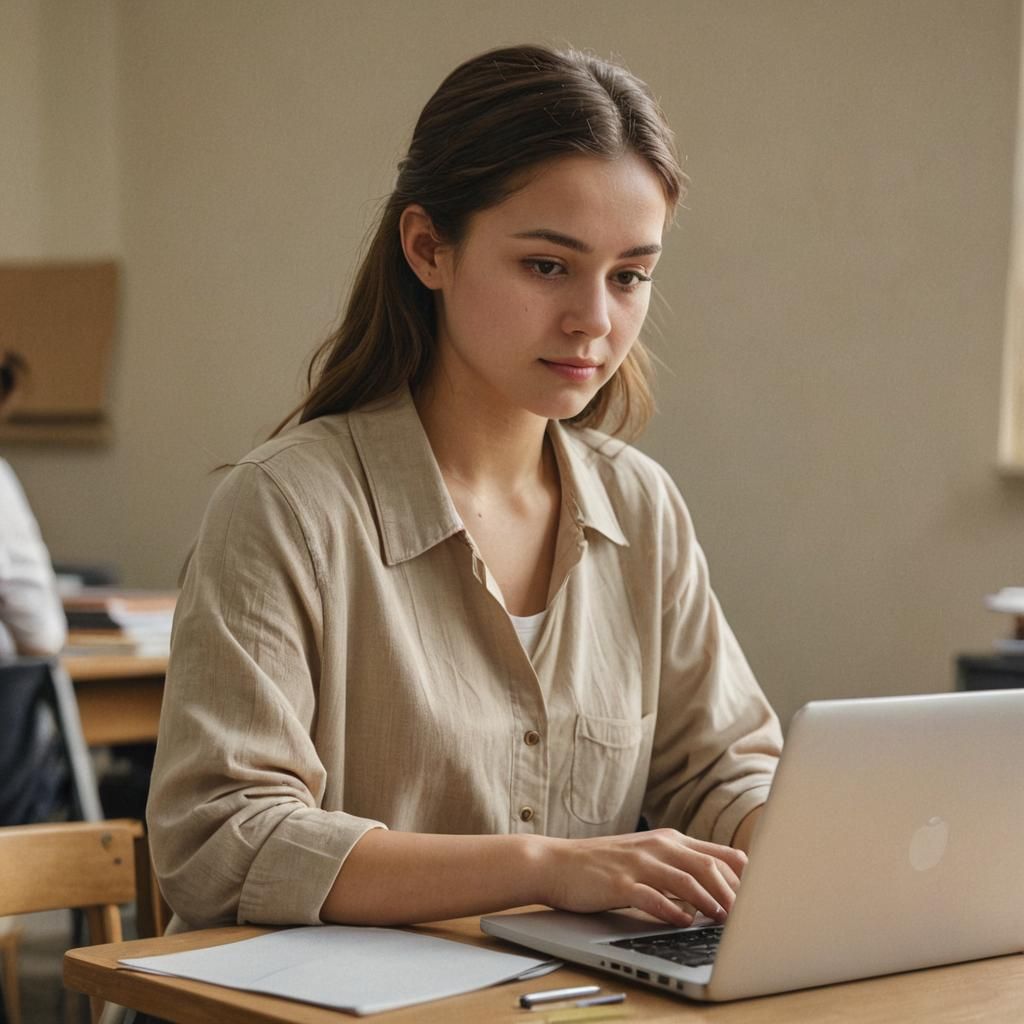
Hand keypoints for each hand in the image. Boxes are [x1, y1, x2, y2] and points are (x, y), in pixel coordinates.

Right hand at [536, 828, 746, 926]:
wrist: (556, 862)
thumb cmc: (604, 866)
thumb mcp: (647, 857)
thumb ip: (679, 868)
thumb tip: (718, 892)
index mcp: (669, 840)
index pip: (720, 854)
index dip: (746, 877)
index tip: (764, 898)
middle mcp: (658, 847)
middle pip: (709, 866)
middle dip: (735, 893)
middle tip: (751, 918)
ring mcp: (638, 863)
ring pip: (686, 880)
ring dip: (710, 902)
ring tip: (726, 922)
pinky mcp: (619, 882)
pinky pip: (652, 896)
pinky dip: (672, 910)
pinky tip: (684, 922)